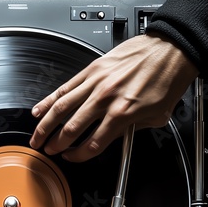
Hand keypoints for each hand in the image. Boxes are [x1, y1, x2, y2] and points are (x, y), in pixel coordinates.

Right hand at [29, 33, 198, 161]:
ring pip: (62, 108)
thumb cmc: (166, 79)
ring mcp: (95, 83)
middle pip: (71, 129)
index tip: (72, 157)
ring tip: (37, 137)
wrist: (171, 49)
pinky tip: (39, 110)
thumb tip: (114, 137)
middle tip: (48, 151)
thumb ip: (130, 130)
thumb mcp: (156, 117)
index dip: (78, 155)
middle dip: (56, 144)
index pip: (92, 144)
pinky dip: (49, 100)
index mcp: (122, 114)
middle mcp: (105, 99)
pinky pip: (64, 88)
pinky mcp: (91, 70)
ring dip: (45, 126)